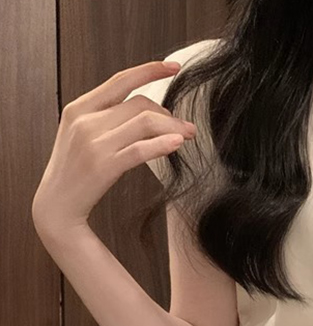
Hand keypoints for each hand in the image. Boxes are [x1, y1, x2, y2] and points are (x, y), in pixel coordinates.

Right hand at [31, 59, 195, 233]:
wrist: (57, 204)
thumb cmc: (76, 171)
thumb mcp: (84, 135)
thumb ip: (108, 119)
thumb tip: (150, 111)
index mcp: (80, 107)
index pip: (120, 80)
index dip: (149, 70)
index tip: (174, 67)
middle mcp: (85, 120)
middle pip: (139, 104)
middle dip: (169, 113)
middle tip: (187, 127)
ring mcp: (94, 143)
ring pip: (144, 122)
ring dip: (172, 127)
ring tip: (188, 135)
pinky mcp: (104, 165)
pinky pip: (140, 149)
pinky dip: (162, 144)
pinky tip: (176, 143)